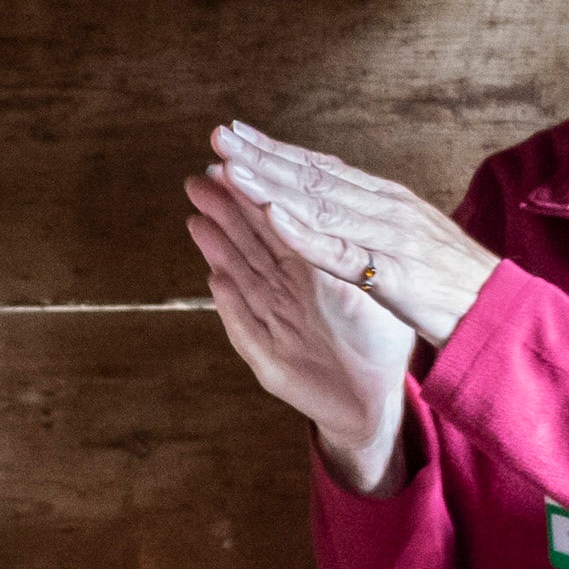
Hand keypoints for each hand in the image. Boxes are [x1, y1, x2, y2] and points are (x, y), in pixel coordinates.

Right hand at [189, 174, 413, 490]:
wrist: (371, 405)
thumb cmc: (373, 348)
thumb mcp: (364, 294)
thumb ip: (342, 262)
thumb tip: (317, 220)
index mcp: (311, 274)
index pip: (280, 226)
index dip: (256, 196)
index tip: (234, 163)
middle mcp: (285, 295)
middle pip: (252, 245)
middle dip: (225, 211)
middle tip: (198, 179)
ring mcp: (273, 326)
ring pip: (242, 278)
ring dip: (218, 248)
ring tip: (196, 218)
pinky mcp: (269, 360)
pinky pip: (247, 326)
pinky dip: (231, 303)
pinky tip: (215, 278)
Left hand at [208, 122, 497, 346]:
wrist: (497, 311)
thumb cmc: (452, 281)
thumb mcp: (408, 238)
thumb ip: (373, 217)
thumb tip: (336, 197)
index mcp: (387, 199)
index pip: (322, 169)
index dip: (277, 151)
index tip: (238, 136)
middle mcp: (385, 208)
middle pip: (313, 177)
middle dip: (263, 156)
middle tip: (219, 136)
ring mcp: (388, 238)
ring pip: (319, 206)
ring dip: (271, 185)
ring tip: (231, 168)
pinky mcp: (390, 274)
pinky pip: (339, 252)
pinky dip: (304, 233)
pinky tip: (272, 217)